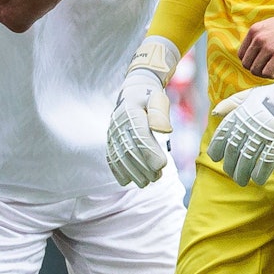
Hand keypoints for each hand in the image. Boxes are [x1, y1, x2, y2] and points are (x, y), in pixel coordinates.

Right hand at [106, 70, 170, 187]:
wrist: (133, 91)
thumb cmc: (150, 97)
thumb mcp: (158, 99)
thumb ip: (160, 113)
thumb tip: (164, 131)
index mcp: (132, 112)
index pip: (140, 136)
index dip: (150, 153)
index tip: (162, 165)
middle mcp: (119, 124)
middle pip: (130, 150)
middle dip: (144, 167)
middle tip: (158, 176)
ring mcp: (112, 133)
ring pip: (120, 157)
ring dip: (133, 172)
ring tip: (147, 181)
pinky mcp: (110, 140)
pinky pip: (111, 157)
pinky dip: (118, 171)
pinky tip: (127, 180)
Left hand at [207, 40, 273, 185]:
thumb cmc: (273, 94)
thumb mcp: (249, 95)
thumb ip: (231, 104)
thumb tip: (214, 113)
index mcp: (241, 113)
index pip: (222, 134)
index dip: (216, 148)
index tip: (215, 158)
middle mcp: (249, 124)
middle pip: (233, 151)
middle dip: (230, 165)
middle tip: (232, 173)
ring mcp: (264, 133)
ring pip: (247, 160)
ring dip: (242, 174)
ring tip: (242, 181)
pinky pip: (266, 162)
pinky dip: (260, 174)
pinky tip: (258, 179)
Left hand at [240, 9, 273, 78]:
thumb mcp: (270, 26)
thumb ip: (260, 37)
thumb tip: (254, 54)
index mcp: (254, 30)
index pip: (241, 54)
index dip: (250, 62)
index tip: (259, 63)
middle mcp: (258, 38)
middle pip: (246, 64)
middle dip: (257, 69)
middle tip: (268, 67)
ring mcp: (268, 47)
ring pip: (255, 70)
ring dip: (264, 73)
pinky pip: (267, 73)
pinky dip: (272, 75)